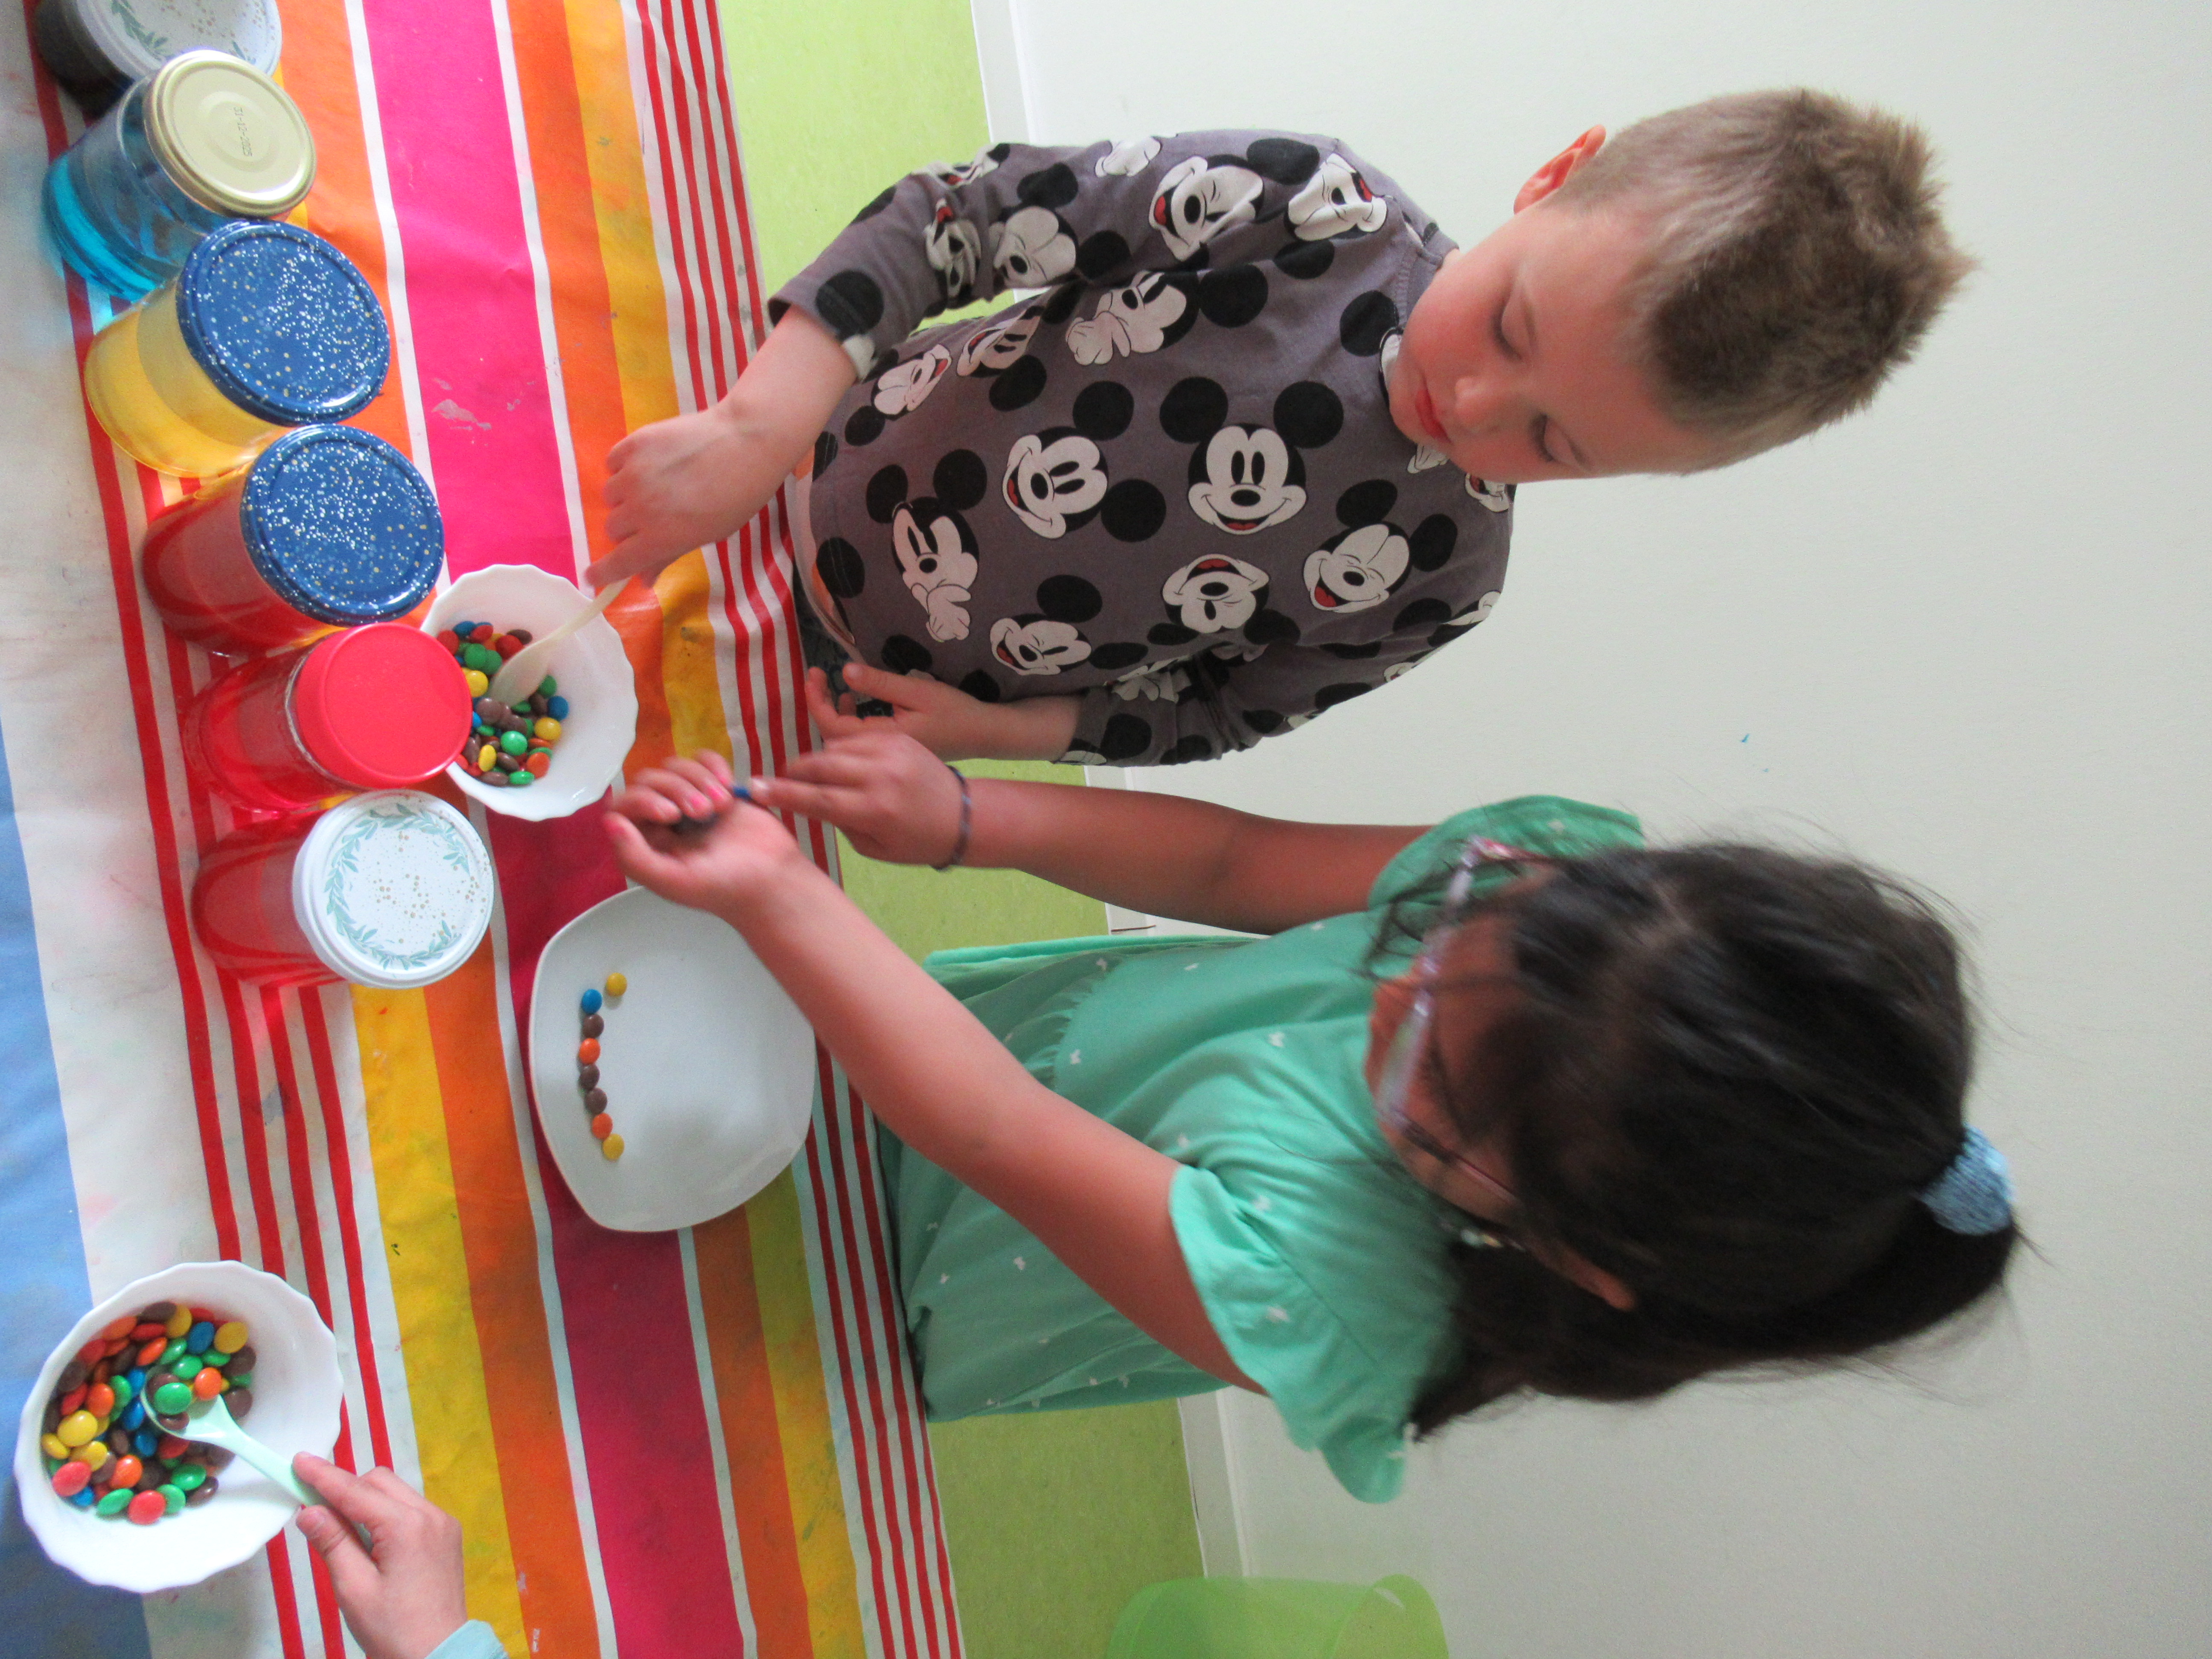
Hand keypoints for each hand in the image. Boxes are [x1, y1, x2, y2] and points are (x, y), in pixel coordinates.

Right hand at [293, 1454, 468, 1658]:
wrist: (437, 1654)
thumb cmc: (391, 1629)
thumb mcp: (353, 1588)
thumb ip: (332, 1543)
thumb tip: (309, 1510)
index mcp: (407, 1527)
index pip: (356, 1492)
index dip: (323, 1476)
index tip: (297, 1460)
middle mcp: (431, 1515)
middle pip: (379, 1483)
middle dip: (346, 1489)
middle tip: (315, 1510)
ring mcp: (443, 1523)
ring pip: (396, 1492)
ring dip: (366, 1501)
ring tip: (342, 1533)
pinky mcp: (446, 1535)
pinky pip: (410, 1508)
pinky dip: (385, 1513)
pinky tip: (370, 1540)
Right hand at [595, 405, 787, 589]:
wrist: (745, 443)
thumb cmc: (735, 496)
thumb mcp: (706, 534)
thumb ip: (668, 554)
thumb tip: (643, 578)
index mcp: (661, 538)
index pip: (619, 562)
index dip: (603, 573)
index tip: (592, 578)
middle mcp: (641, 509)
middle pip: (613, 528)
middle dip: (628, 528)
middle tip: (654, 515)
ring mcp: (634, 474)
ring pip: (610, 495)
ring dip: (626, 496)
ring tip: (656, 484)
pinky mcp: (633, 444)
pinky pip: (613, 463)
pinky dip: (624, 467)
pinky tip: (651, 462)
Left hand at [605, 750, 811, 916]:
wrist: (774, 880)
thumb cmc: (724, 886)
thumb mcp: (673, 880)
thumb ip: (635, 857)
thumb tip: (609, 822)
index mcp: (646, 843)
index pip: (624, 804)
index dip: (643, 800)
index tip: (671, 815)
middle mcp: (663, 820)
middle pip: (650, 779)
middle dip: (677, 789)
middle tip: (704, 814)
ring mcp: (691, 800)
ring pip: (676, 766)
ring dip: (699, 779)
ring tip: (721, 806)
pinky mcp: (717, 788)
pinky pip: (704, 760)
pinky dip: (714, 766)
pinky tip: (729, 787)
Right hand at [748, 696, 966, 866]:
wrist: (962, 815)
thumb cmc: (914, 841)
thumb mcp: (873, 847)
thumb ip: (838, 821)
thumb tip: (808, 800)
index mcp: (874, 810)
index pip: (817, 799)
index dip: (783, 794)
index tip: (754, 789)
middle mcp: (881, 777)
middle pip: (821, 765)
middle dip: (794, 771)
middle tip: (781, 780)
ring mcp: (891, 751)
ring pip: (835, 746)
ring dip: (816, 758)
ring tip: (808, 772)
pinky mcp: (899, 738)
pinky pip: (856, 737)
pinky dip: (840, 748)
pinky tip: (838, 761)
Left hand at [825, 664, 1080, 761]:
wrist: (985, 737)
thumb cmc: (958, 713)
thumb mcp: (920, 692)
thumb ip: (881, 684)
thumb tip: (845, 672)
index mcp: (884, 741)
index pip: (834, 726)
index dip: (817, 700)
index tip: (814, 672)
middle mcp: (879, 757)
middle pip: (831, 739)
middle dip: (820, 706)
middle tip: (817, 676)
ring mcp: (884, 760)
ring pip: (843, 743)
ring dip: (833, 714)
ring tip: (832, 687)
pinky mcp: (890, 757)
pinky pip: (858, 744)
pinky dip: (849, 722)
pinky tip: (852, 702)